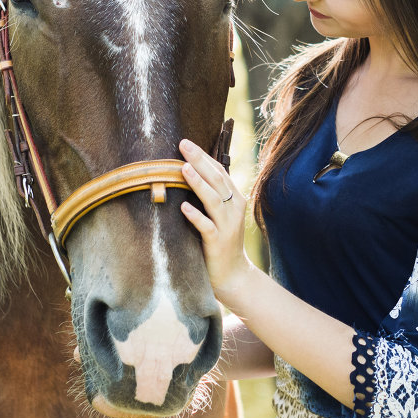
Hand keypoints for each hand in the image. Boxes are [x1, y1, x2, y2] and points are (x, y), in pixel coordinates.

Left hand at [178, 138, 254, 299]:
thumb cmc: (221, 241)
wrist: (233, 275)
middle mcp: (233, 209)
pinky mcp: (218, 242)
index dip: (204, 156)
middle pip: (217, 180)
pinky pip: (207, 226)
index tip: (186, 142)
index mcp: (234, 199)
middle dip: (200, 161)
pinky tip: (183, 207)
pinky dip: (195, 216)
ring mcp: (227, 225)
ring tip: (184, 169)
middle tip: (183, 145)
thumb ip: (212, 195)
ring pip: (213, 200)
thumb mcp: (221, 215)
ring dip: (198, 183)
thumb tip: (191, 170)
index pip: (220, 171)